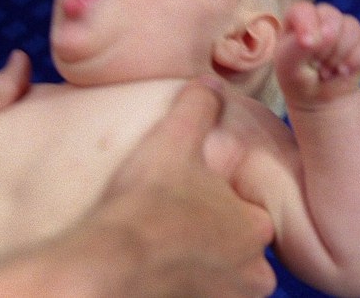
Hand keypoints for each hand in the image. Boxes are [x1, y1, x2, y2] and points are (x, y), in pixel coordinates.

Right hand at [91, 78, 276, 296]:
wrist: (104, 266)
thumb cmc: (145, 203)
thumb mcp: (172, 140)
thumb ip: (198, 107)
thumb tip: (211, 82)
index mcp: (254, 226)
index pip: (252, 214)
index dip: (222, 206)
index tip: (194, 202)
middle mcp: (253, 272)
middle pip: (241, 254)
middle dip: (216, 244)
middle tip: (178, 230)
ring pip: (223, 283)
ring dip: (203, 271)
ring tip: (166, 255)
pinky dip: (184, 290)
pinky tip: (158, 278)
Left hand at [274, 2, 359, 110]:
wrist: (318, 99)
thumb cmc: (297, 79)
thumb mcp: (288, 67)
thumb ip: (299, 47)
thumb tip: (325, 35)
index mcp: (298, 18)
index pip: (304, 10)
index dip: (308, 26)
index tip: (307, 45)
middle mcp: (322, 16)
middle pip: (332, 17)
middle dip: (326, 48)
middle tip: (316, 66)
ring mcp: (345, 27)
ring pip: (352, 29)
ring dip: (340, 57)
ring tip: (327, 71)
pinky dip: (357, 62)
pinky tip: (344, 71)